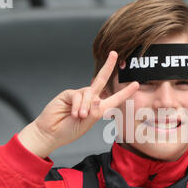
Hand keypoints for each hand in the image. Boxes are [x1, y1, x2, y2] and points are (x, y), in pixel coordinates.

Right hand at [18, 51, 138, 157]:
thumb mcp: (87, 123)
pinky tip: (73, 114)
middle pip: (101, 80)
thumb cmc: (69, 130)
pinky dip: (77, 105)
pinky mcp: (68, 94)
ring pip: (89, 92)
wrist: (51, 133)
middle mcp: (90, 100)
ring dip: (85, 106)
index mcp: (98, 109)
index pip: (113, 98)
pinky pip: (77, 95)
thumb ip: (94, 111)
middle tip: (114, 54)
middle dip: (108, 66)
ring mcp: (79, 96)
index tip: (136, 84)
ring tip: (80, 116)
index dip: (125, 92)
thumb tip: (96, 98)